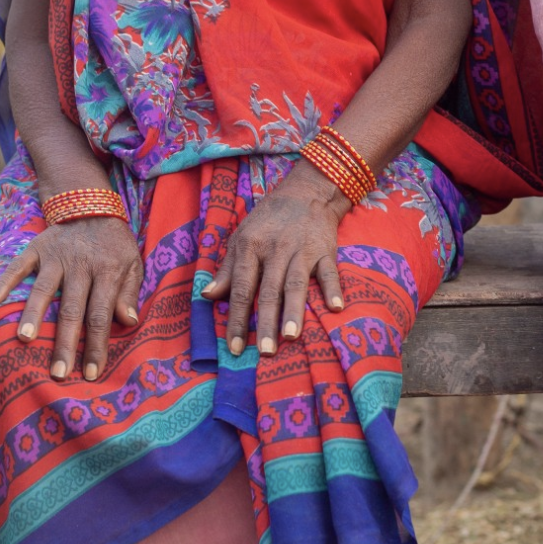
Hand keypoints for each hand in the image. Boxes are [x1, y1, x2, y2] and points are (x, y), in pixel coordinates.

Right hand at [0, 216, 142, 381]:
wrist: (92, 206)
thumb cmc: (114, 244)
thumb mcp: (133, 263)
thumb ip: (129, 292)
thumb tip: (128, 322)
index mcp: (107, 272)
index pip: (101, 315)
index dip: (96, 345)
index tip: (91, 374)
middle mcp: (81, 266)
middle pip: (73, 310)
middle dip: (66, 343)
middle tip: (58, 373)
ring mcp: (57, 257)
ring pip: (44, 290)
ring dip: (34, 314)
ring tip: (25, 339)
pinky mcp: (38, 248)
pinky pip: (19, 265)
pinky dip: (4, 281)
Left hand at [201, 162, 346, 356]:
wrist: (306, 191)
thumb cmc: (268, 219)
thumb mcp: (241, 237)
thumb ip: (226, 269)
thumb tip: (207, 297)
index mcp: (250, 247)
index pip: (241, 288)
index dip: (236, 319)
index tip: (235, 348)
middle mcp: (275, 249)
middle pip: (269, 290)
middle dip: (265, 322)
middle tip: (264, 352)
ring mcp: (302, 249)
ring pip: (296, 283)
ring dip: (294, 310)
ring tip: (291, 336)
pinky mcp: (325, 249)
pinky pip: (329, 271)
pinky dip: (333, 288)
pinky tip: (335, 308)